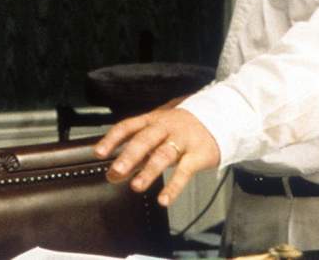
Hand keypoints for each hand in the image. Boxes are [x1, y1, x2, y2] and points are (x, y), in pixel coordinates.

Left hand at [94, 107, 219, 206]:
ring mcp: (182, 140)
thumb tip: (114, 173)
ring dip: (149, 171)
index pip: (128, 126)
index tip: (98, 153)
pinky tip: (163, 199)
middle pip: (145, 140)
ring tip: (136, 186)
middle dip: (129, 156)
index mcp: (152, 119)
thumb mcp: (159, 132)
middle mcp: (166, 127)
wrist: (220, 118)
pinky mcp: (198, 154)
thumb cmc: (181, 128)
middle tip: (115, 172)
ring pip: (163, 155)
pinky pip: (185, 171)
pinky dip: (174, 187)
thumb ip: (138, 151)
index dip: (112, 139)